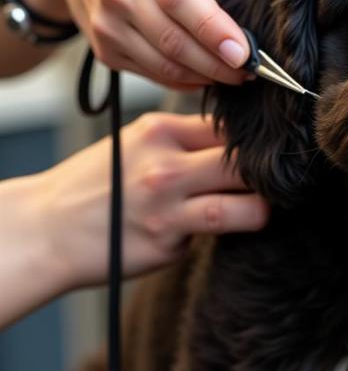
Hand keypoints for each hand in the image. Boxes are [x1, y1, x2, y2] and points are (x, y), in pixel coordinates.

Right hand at [14, 0, 266, 88]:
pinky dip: (184, 79)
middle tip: (253, 69)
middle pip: (174, 41)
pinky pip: (152, 73)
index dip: (213, 29)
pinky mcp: (104, 44)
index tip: (244, 52)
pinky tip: (206, 70)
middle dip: (219, 64)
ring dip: (206, 75)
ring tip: (236, 73)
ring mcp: (106, 20)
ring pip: (164, 65)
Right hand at [39, 113, 269, 289]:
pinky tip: (226, 227)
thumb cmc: (100, 186)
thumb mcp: (137, 143)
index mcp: (160, 130)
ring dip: (263, 209)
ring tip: (259, 208)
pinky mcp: (170, 241)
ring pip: (250, 205)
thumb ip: (186, 140)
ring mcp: (169, 206)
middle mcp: (167, 165)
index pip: (231, 129)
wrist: (48, 229)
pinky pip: (221, 232)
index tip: (268, 152)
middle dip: (269, 174)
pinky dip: (231, 230)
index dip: (256, 142)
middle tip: (276, 182)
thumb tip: (242, 142)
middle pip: (247, 163)